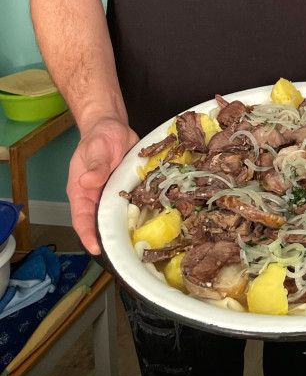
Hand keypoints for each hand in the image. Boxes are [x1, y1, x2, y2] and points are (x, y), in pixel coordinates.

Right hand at [67, 117, 138, 253]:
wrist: (112, 125)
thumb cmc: (99, 137)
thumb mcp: (96, 148)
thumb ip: (94, 166)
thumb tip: (87, 182)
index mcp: (81, 191)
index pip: (81, 218)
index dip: (87, 234)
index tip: (96, 248)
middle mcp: (95, 197)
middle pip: (100, 222)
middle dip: (110, 237)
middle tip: (124, 251)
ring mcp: (111, 194)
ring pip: (117, 216)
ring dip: (127, 227)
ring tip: (141, 241)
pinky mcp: (126, 189)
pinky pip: (132, 203)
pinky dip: (141, 211)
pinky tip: (154, 219)